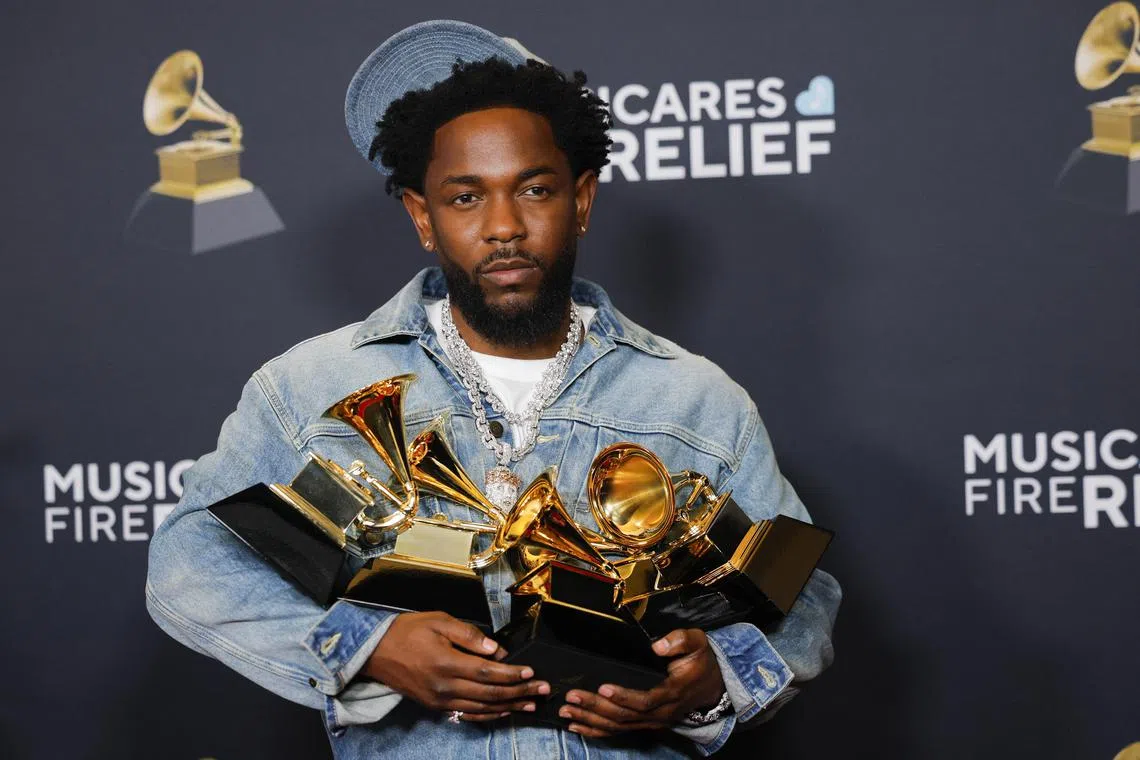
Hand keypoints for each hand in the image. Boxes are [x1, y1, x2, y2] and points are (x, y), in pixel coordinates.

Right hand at [364, 611, 549, 721]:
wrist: (376, 652)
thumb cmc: (408, 631)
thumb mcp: (439, 621)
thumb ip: (468, 635)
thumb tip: (495, 649)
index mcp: (447, 663)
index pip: (488, 673)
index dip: (513, 675)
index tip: (532, 672)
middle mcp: (445, 687)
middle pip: (490, 694)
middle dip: (520, 692)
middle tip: (543, 690)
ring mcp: (440, 700)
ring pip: (482, 708)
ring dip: (509, 706)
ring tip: (531, 703)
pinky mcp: (436, 706)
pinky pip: (467, 714)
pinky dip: (488, 715)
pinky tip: (503, 711)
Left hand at [558, 628, 725, 737]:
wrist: (712, 686)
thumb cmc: (701, 662)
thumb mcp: (697, 643)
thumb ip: (680, 640)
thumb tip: (658, 645)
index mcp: (671, 693)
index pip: (644, 700)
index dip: (623, 696)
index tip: (602, 687)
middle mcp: (660, 713)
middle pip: (624, 716)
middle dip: (595, 707)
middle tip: (572, 697)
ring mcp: (652, 721)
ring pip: (618, 726)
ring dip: (590, 720)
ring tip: (566, 712)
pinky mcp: (645, 723)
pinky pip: (618, 732)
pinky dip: (596, 731)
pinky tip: (577, 727)